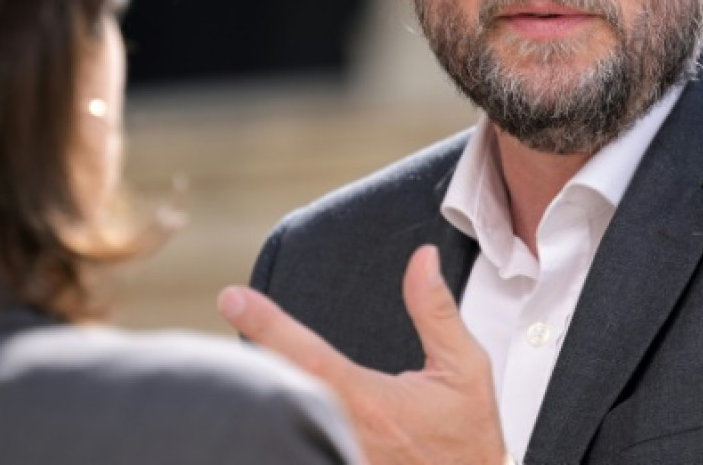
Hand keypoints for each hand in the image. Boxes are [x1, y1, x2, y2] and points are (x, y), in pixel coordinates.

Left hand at [218, 245, 508, 464]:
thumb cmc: (469, 437)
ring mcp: (339, 458)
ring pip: (281, 423)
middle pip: (279, 390)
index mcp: (372, 403)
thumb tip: (421, 259)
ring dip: (262, 389)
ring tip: (246, 361)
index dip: (267, 325)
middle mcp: (346, 435)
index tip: (232, 298)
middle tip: (234, 315)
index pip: (309, 357)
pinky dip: (281, 424)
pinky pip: (298, 446)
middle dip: (251, 354)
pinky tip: (273, 403)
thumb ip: (437, 313)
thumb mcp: (466, 369)